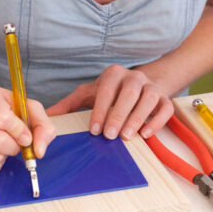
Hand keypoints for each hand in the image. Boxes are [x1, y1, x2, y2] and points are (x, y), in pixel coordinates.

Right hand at [0, 81, 55, 172]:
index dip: (18, 131)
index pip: (1, 119)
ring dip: (6, 155)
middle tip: (17, 141)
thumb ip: (42, 126)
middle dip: (14, 146)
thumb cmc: (8, 108)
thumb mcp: (30, 108)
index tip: (26, 135)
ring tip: (7, 143)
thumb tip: (39, 150)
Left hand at [46, 64, 172, 140]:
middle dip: (119, 114)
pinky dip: (157, 120)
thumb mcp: (89, 94)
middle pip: (129, 93)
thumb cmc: (111, 92)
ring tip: (127, 137)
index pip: (107, 89)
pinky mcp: (164, 98)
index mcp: (114, 74)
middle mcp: (134, 77)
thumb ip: (70, 104)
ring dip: (137, 118)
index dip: (101, 109)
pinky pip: (165, 108)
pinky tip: (146, 133)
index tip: (94, 129)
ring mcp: (151, 87)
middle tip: (110, 136)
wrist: (141, 85)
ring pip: (149, 99)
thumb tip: (47, 116)